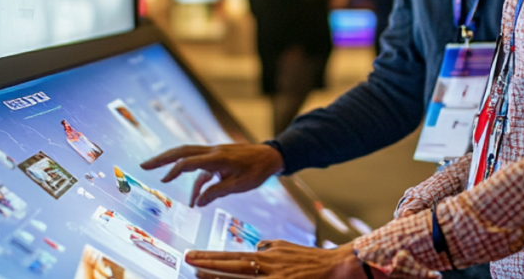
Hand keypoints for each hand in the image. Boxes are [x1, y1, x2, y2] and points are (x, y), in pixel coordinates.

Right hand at [140, 144, 284, 206]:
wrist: (270, 157)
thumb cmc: (257, 171)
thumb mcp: (239, 185)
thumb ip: (217, 192)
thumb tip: (197, 203)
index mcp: (217, 158)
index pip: (190, 161)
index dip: (175, 170)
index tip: (163, 180)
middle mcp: (212, 152)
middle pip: (182, 151)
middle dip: (162, 159)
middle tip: (144, 165)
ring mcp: (214, 153)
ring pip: (187, 155)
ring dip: (172, 164)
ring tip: (158, 176)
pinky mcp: (216, 158)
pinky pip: (200, 168)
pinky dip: (195, 181)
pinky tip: (195, 198)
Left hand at [187, 241, 367, 278]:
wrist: (335, 266)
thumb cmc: (309, 258)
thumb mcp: (285, 247)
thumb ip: (268, 247)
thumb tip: (254, 247)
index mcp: (266, 255)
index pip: (232, 256)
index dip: (211, 256)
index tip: (192, 255)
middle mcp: (266, 267)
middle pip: (231, 266)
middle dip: (208, 265)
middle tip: (188, 261)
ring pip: (240, 278)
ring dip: (218, 278)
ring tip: (198, 274)